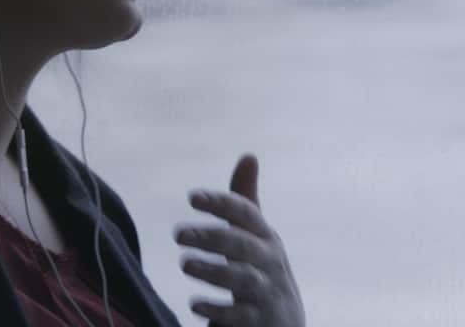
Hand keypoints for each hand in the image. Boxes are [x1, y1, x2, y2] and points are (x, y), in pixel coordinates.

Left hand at [175, 153, 306, 326]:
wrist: (286, 321)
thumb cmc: (263, 269)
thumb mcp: (256, 236)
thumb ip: (245, 201)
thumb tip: (249, 155)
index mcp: (265, 237)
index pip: (246, 213)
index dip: (221, 203)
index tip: (192, 197)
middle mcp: (269, 262)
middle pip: (243, 245)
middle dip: (212, 236)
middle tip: (178, 234)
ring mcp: (267, 292)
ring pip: (243, 278)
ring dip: (213, 270)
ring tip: (185, 263)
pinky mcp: (261, 321)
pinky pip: (241, 315)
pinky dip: (218, 310)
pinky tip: (195, 304)